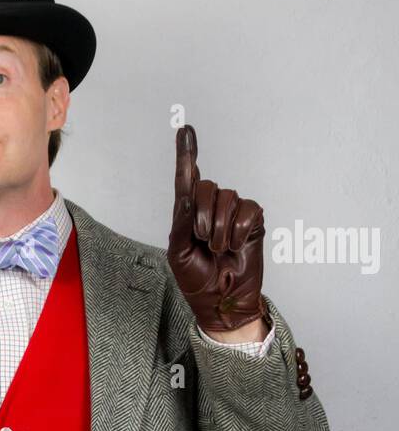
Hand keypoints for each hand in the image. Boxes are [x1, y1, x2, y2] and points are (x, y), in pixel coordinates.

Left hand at [168, 124, 267, 332]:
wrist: (221, 302)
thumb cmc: (197, 281)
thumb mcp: (178, 254)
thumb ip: (181, 223)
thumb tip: (188, 196)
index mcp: (188, 214)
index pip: (186, 179)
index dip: (186, 154)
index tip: (185, 129)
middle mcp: (211, 208)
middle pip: (207, 186)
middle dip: (203, 216)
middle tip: (204, 241)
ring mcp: (233, 213)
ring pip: (228, 198)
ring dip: (220, 229)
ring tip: (219, 248)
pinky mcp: (253, 222)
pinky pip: (248, 210)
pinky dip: (239, 231)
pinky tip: (236, 246)